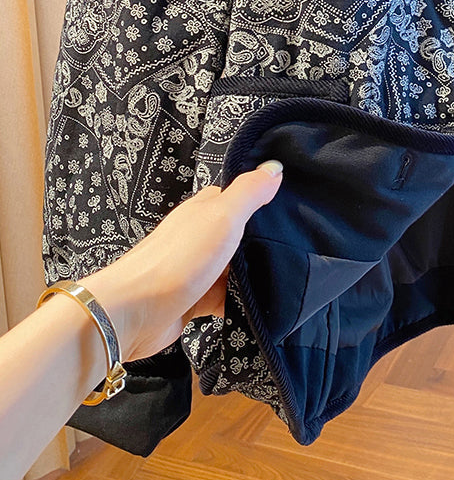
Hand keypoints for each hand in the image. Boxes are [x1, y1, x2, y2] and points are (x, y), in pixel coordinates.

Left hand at [80, 160, 283, 362]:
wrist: (134, 313)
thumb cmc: (176, 261)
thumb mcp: (222, 217)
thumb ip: (249, 192)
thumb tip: (274, 167)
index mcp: (204, 210)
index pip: (238, 197)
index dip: (263, 202)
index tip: (291, 211)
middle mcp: (199, 236)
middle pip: (240, 236)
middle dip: (262, 245)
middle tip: (293, 252)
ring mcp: (196, 268)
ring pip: (234, 269)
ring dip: (252, 278)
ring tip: (280, 282)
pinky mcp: (194, 298)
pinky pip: (225, 299)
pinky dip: (238, 304)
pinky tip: (253, 308)